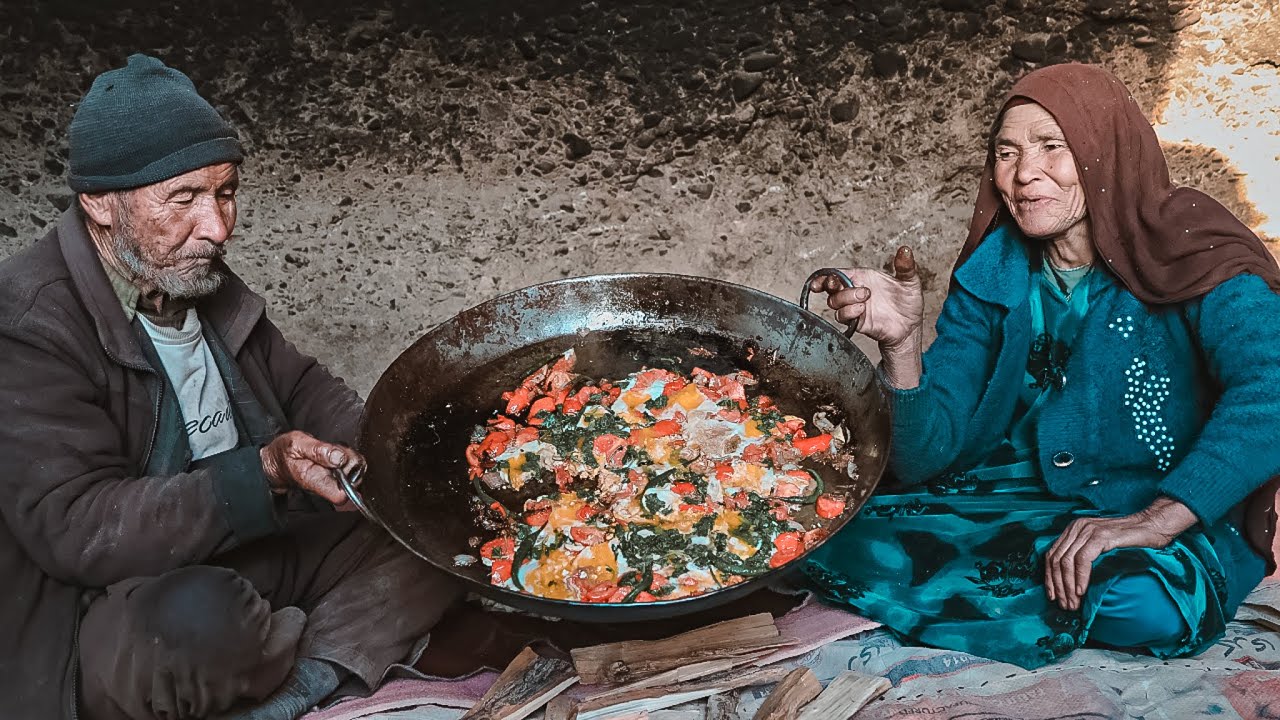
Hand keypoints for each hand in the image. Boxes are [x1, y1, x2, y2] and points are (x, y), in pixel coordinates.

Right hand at [259, 431, 364, 509]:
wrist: (278, 462)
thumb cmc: (285, 454)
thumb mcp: (296, 444)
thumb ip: (319, 450)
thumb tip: (340, 458)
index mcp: (316, 482)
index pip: (342, 495)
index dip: (350, 479)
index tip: (342, 460)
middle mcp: (328, 486)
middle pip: (356, 478)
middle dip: (351, 459)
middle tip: (335, 450)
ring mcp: (334, 483)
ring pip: (357, 471)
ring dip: (350, 456)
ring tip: (333, 451)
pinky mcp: (339, 477)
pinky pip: (354, 467)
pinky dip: (349, 457)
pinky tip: (336, 454)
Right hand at [808, 246, 923, 349]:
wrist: (910, 327)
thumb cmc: (908, 303)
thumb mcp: (910, 282)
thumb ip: (905, 266)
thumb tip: (905, 250)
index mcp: (863, 277)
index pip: (838, 273)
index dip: (825, 275)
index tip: (822, 278)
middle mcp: (855, 292)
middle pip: (831, 287)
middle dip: (831, 284)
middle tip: (841, 284)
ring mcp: (855, 307)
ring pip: (834, 301)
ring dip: (845, 298)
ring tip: (864, 298)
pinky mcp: (856, 322)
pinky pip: (843, 316)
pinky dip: (848, 312)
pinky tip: (861, 309)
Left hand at [1044, 498, 1196, 610]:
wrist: (1151, 526)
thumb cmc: (1128, 540)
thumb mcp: (1098, 547)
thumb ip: (1082, 556)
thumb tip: (1068, 583)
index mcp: (1072, 529)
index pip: (1051, 555)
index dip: (1049, 578)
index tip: (1053, 596)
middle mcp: (1076, 527)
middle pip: (1056, 560)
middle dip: (1058, 586)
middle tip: (1065, 605)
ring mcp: (1087, 530)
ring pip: (1066, 561)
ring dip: (1068, 586)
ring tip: (1073, 602)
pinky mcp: (1100, 536)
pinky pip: (1083, 559)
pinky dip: (1080, 577)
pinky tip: (1082, 591)